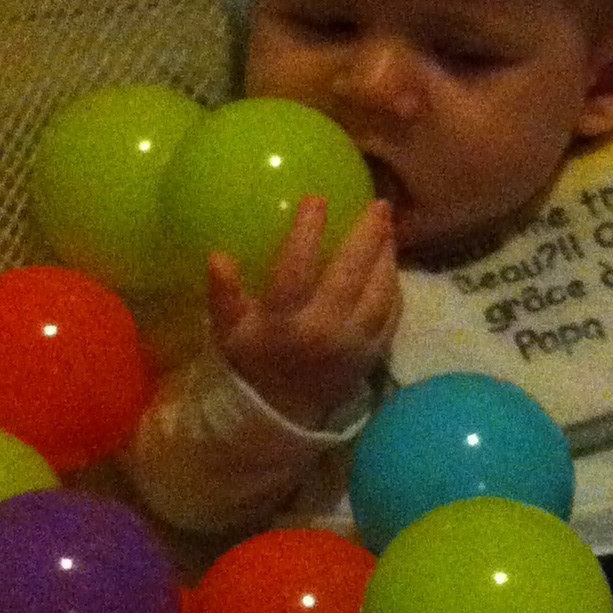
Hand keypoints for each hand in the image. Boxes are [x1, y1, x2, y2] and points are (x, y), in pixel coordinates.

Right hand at [208, 196, 400, 427]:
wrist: (282, 412)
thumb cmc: (253, 361)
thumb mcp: (228, 331)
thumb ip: (224, 296)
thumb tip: (217, 256)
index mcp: (283, 323)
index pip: (296, 271)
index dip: (307, 233)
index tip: (317, 199)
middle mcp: (322, 332)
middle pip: (350, 277)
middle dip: (367, 237)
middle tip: (380, 204)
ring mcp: (353, 346)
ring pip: (379, 294)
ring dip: (387, 258)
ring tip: (389, 229)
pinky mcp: (372, 356)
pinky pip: (392, 316)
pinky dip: (394, 288)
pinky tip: (392, 265)